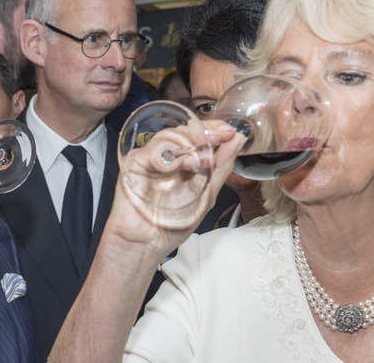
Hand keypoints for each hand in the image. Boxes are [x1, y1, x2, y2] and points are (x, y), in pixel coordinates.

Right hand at [104, 120, 245, 262]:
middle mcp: (169, 158)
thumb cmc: (171, 226)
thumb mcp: (207, 195)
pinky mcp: (135, 163)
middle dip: (205, 132)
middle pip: (186, 131)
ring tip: (201, 160)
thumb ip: (222, 167)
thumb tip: (238, 140)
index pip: (201, 136)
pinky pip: (153, 150)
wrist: (147, 245)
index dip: (215, 129)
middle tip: (218, 137)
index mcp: (186, 163)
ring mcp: (152, 160)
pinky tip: (179, 166)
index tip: (230, 132)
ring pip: (170, 135)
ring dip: (189, 142)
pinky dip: (169, 155)